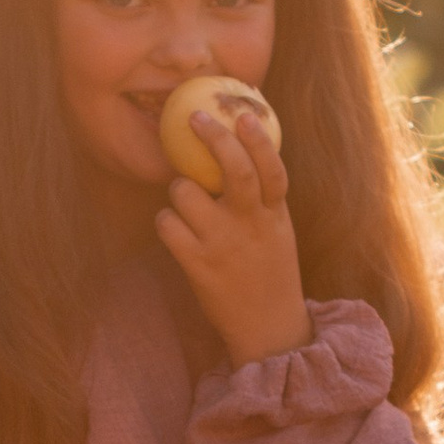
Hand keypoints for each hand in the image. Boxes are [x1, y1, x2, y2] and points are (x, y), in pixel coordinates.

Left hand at [155, 98, 307, 366]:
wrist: (268, 329)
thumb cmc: (269, 272)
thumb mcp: (278, 231)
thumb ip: (264, 197)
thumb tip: (240, 151)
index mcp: (275, 215)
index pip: (272, 169)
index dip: (259, 139)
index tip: (245, 115)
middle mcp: (251, 225)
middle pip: (236, 170)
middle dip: (214, 138)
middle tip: (195, 118)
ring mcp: (223, 244)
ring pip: (187, 192)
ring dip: (178, 189)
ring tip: (184, 201)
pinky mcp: (198, 265)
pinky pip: (167, 225)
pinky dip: (165, 220)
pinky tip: (174, 228)